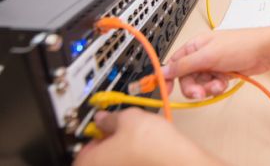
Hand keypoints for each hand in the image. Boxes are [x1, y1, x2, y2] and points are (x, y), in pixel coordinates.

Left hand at [74, 109, 218, 165]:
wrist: (178, 161)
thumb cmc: (151, 145)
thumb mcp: (129, 118)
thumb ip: (110, 117)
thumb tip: (102, 117)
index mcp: (89, 162)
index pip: (82, 147)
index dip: (95, 132)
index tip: (104, 124)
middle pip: (99, 156)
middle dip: (109, 142)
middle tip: (122, 129)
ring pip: (116, 162)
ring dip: (122, 152)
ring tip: (137, 139)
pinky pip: (129, 164)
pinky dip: (133, 160)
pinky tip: (145, 152)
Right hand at [163, 29, 269, 99]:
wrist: (265, 51)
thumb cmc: (240, 45)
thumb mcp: (208, 55)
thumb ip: (185, 64)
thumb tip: (164, 70)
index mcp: (195, 46)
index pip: (174, 63)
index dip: (168, 77)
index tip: (165, 91)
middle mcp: (201, 55)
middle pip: (186, 77)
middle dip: (192, 87)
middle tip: (200, 93)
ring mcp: (212, 64)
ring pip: (200, 83)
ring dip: (207, 88)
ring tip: (219, 84)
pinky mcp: (222, 73)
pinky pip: (212, 85)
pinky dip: (216, 87)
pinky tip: (225, 82)